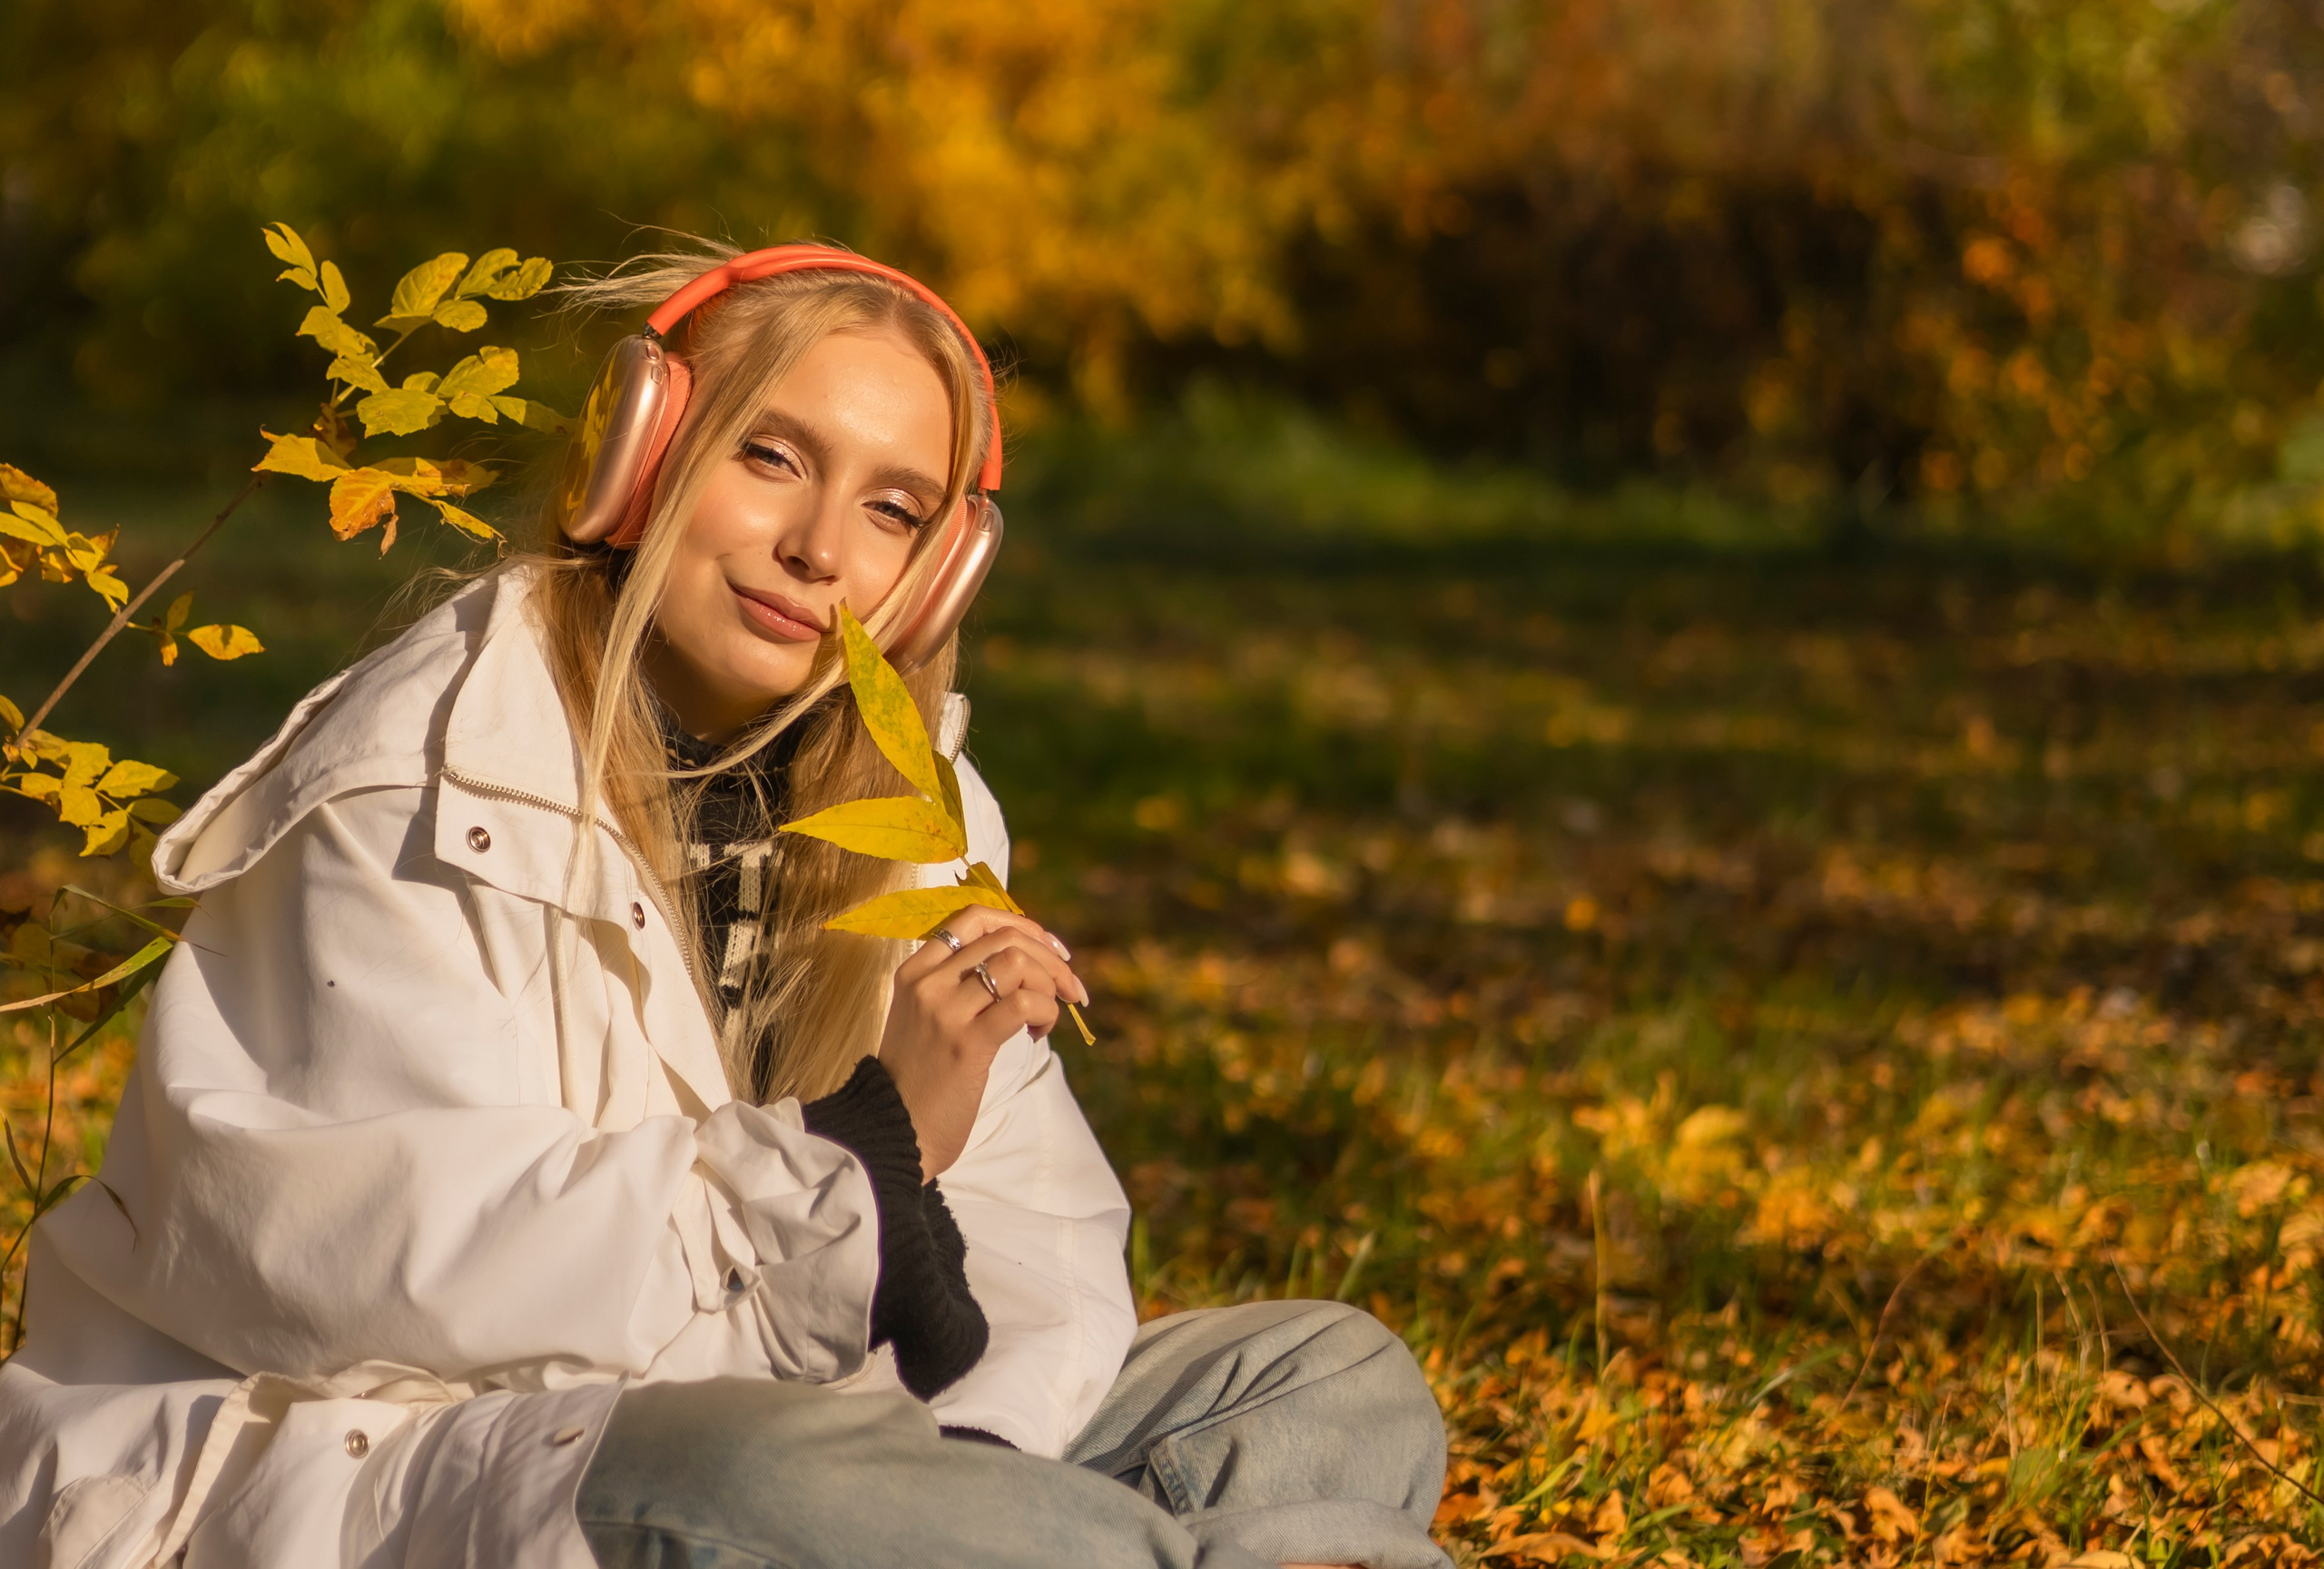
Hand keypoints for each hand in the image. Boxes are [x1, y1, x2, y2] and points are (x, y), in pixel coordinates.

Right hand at [877, 906, 1087, 1178]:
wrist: (892, 1131)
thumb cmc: (919, 1079)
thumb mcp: (927, 1018)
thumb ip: (961, 985)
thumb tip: (1026, 960)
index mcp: (916, 970)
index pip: (974, 916)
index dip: (1022, 925)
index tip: (1050, 949)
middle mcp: (928, 982)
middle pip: (1004, 938)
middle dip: (1050, 958)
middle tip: (1070, 987)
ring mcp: (945, 1010)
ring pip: (1017, 964)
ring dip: (1049, 985)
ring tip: (1047, 1016)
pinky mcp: (967, 1043)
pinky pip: (1024, 1004)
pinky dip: (1045, 1012)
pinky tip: (1038, 1034)